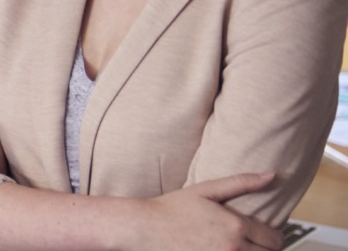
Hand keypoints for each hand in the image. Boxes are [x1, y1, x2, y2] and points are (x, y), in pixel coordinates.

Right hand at [127, 173, 280, 250]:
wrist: (143, 227)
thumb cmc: (171, 208)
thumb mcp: (207, 190)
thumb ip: (241, 183)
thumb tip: (272, 175)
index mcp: (236, 226)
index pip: (274, 239)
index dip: (273, 237)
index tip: (265, 235)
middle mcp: (232, 247)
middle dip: (265, 249)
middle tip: (254, 243)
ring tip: (239, 247)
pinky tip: (223, 250)